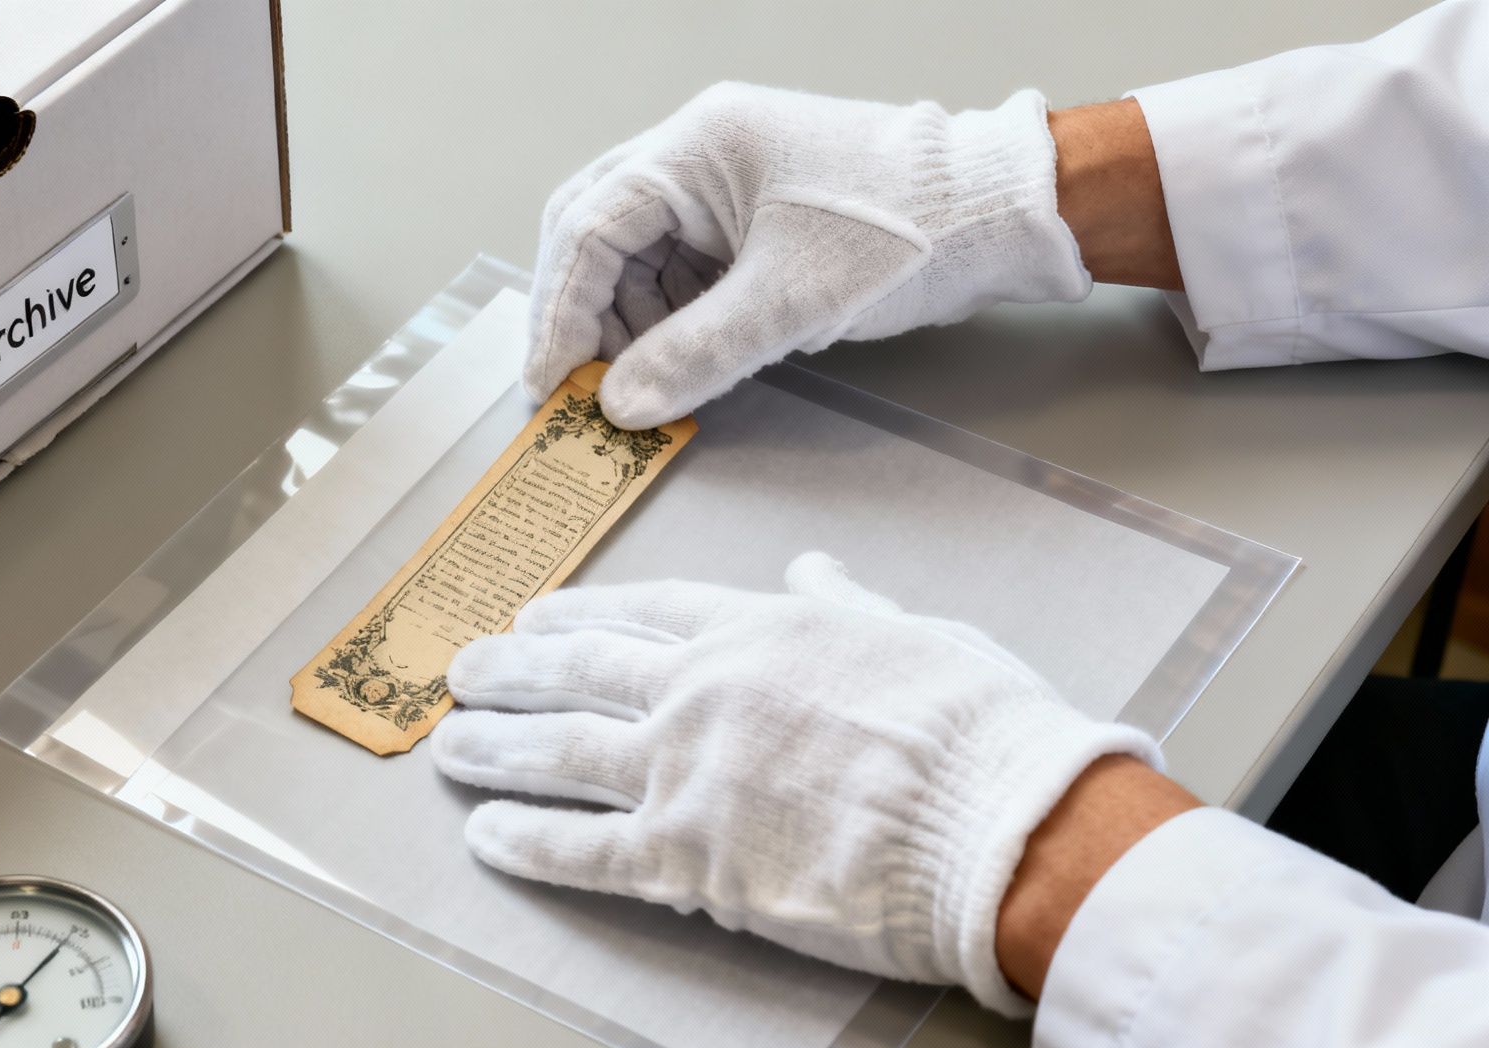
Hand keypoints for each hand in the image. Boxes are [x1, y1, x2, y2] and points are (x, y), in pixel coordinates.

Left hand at [432, 554, 1159, 1014]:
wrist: (997, 821)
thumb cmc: (976, 728)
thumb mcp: (916, 631)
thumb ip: (845, 603)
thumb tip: (811, 568)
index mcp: (758, 629)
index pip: (643, 611)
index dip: (579, 613)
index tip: (535, 616)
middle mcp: (700, 688)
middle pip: (579, 672)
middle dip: (511, 671)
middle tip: (463, 671)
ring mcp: (681, 770)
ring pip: (560, 753)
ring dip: (494, 748)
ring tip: (447, 747)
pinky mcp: (682, 856)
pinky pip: (581, 847)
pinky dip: (525, 841)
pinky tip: (484, 835)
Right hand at [526, 82, 1090, 427]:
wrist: (994, 213)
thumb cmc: (906, 231)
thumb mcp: (789, 304)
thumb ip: (694, 355)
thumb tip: (621, 404)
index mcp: (696, 147)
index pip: (590, 227)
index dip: (560, 312)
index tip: (549, 382)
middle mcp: (697, 152)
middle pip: (596, 231)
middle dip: (581, 313)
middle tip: (576, 385)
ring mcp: (720, 180)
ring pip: (633, 252)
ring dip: (624, 320)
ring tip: (644, 381)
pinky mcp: (745, 213)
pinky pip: (677, 264)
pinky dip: (665, 316)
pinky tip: (680, 358)